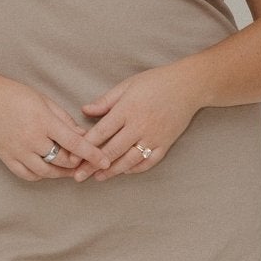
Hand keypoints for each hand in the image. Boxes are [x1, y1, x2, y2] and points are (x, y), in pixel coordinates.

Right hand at [0, 75, 113, 182]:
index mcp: (44, 122)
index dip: (92, 154)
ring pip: (46, 171)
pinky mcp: (6, 157)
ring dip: (61, 172)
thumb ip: (65, 121)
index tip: (105, 161)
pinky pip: (28, 175)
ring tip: (69, 169)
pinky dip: (41, 175)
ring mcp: (18, 150)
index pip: (74, 143)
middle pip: (62, 160)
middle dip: (77, 163)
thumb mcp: (45, 102)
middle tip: (85, 162)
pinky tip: (47, 169)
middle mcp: (31, 139)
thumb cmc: (16, 95)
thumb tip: (83, 136)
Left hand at [74, 62, 201, 180]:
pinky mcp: (165, 143)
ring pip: (129, 160)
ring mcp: (153, 136)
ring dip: (112, 171)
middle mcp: (139, 125)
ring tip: (99, 178)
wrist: (189, 86)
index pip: (101, 132)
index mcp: (127, 109)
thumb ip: (105, 101)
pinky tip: (124, 172)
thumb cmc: (155, 82)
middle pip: (112, 151)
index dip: (85, 146)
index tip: (72, 157)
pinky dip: (136, 169)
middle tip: (79, 176)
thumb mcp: (127, 85)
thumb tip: (84, 110)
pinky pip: (149, 161)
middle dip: (93, 165)